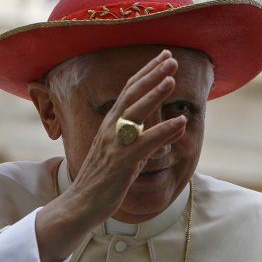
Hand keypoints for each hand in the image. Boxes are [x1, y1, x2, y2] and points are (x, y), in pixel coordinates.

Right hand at [36, 49, 185, 261]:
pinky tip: (180, 122)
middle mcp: (111, 128)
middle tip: (172, 58)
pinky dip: (163, 131)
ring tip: (172, 79)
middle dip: (153, 74)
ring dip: (154, 94)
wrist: (81, 205)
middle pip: (132, 94)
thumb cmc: (106, 179)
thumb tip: (175, 126)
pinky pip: (144, 143)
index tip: (164, 57)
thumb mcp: (129, 153)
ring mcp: (115, 144)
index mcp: (112, 124)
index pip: (130, 90)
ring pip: (135, 113)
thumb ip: (148, 137)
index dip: (148, 72)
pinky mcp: (122, 163)